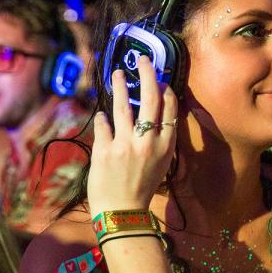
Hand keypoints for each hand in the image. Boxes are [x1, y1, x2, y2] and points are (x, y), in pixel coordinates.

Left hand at [87, 56, 177, 216]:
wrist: (122, 213)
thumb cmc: (142, 189)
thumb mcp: (160, 165)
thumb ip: (158, 141)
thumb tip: (153, 118)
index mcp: (165, 146)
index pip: (169, 110)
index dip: (166, 92)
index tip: (161, 81)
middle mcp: (148, 142)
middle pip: (150, 100)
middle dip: (147, 75)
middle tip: (143, 59)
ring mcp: (125, 145)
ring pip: (123, 106)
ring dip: (120, 86)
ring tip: (116, 72)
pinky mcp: (105, 150)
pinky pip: (104, 125)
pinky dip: (103, 118)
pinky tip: (102, 113)